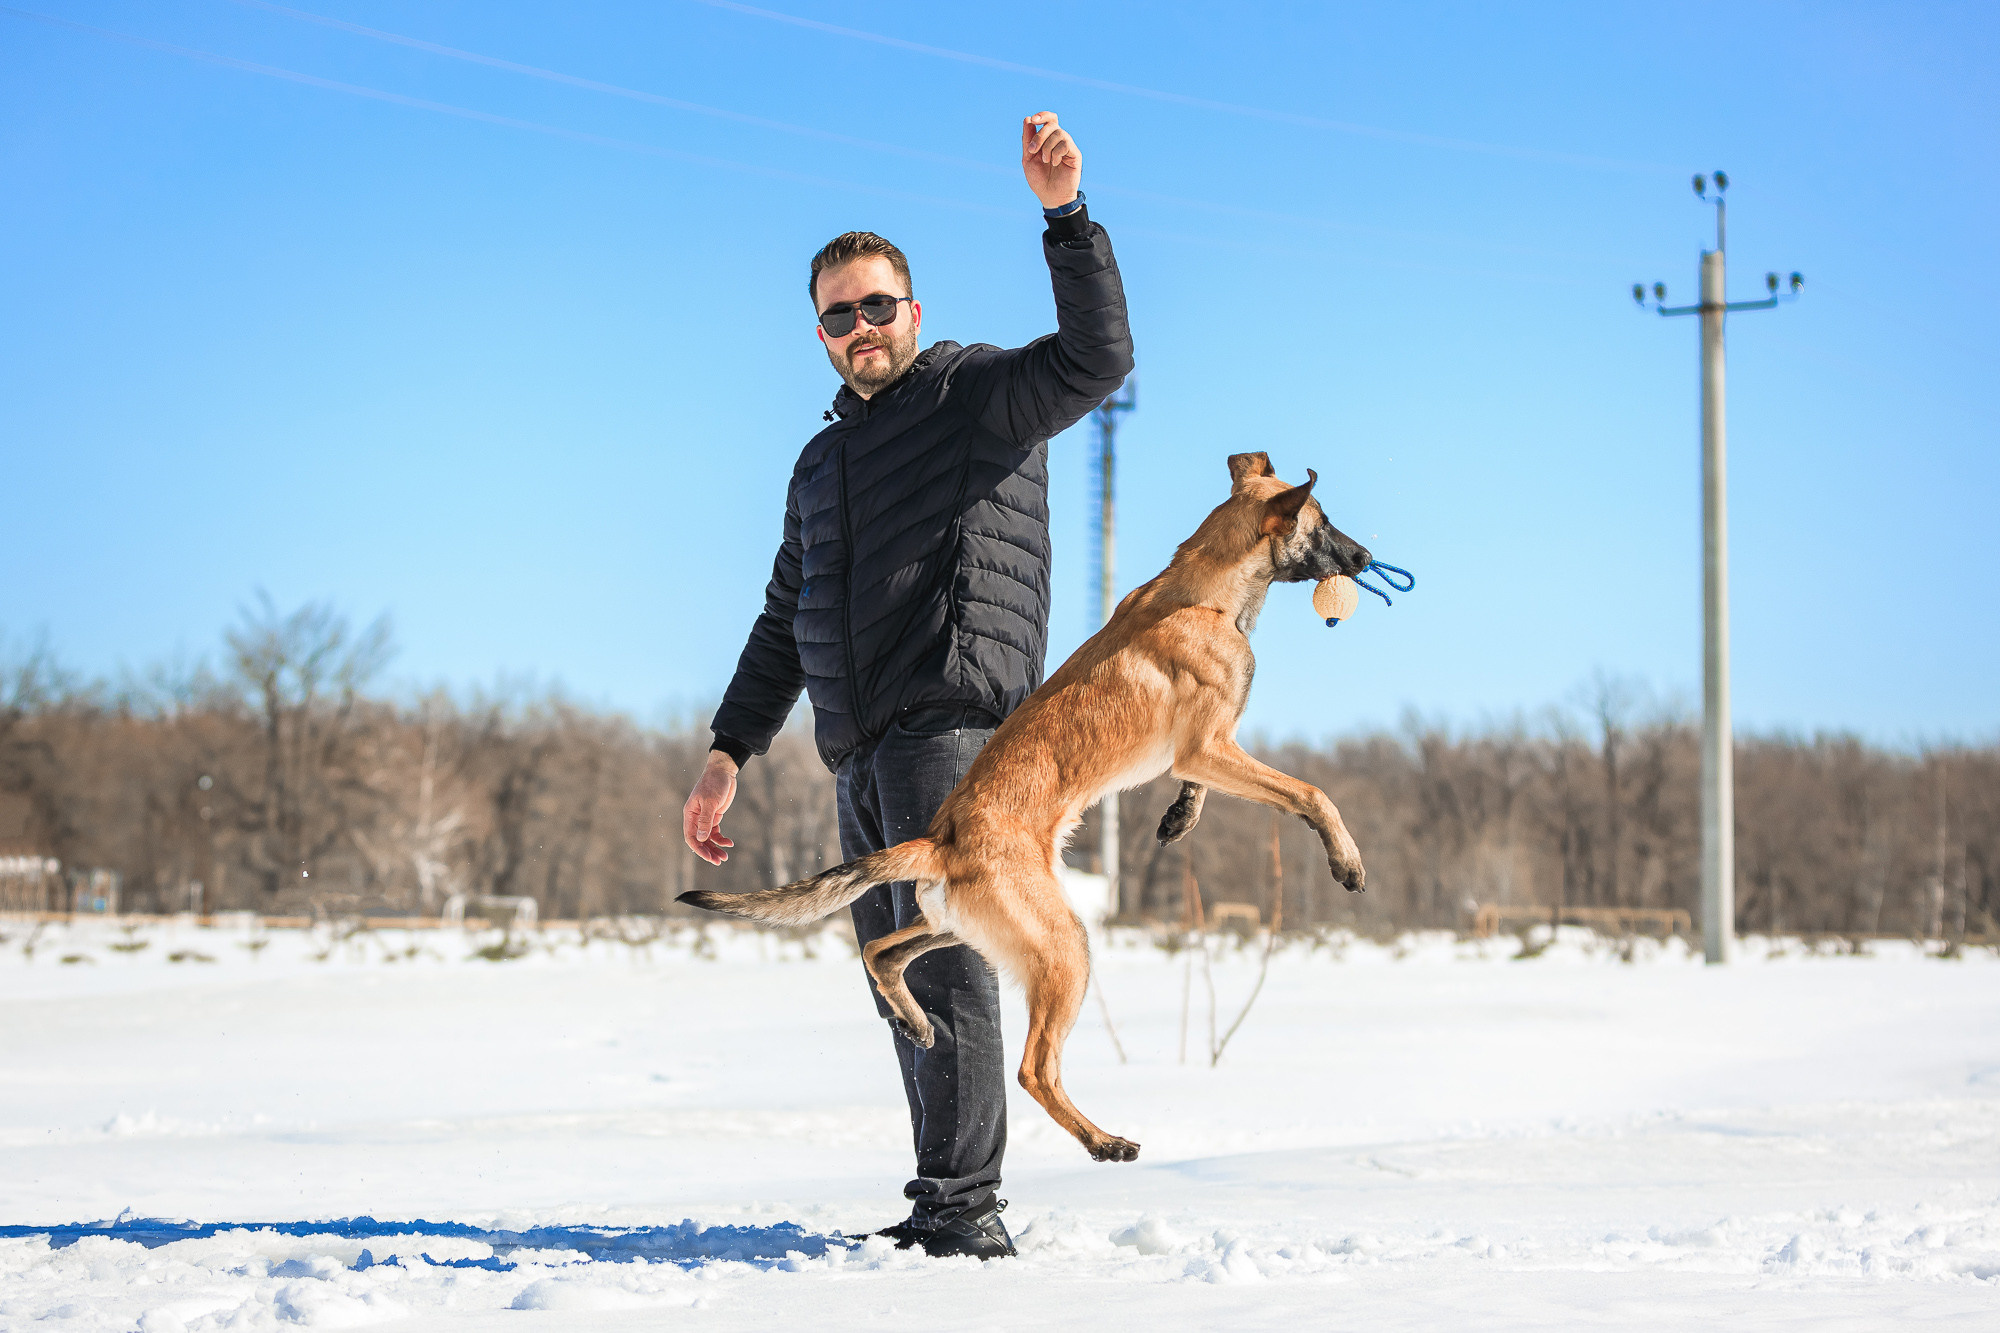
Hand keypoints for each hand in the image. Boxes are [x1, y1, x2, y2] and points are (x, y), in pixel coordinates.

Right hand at [683, 750, 737, 865]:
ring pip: (708, 838)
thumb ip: (705, 820)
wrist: (723, 772)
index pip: (690, 837)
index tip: (709, 857)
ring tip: (725, 857)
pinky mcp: (714, 816)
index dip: (699, 849)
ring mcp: (705, 818)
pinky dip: (722, 839)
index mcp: (690, 815)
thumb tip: (701, 838)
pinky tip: (729, 843)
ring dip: (715, 848)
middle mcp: (695, 818)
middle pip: (700, 840)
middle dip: (708, 851)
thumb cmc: (714, 784)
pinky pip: (716, 832)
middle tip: (719, 861)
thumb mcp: (710, 802)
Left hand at [1022, 112, 1080, 209]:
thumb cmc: (1039, 179)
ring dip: (1047, 146)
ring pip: (1059, 133)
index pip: (1049, 119)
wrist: (1050, 196)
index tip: (1033, 120)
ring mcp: (1068, 147)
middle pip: (1052, 124)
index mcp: (1048, 139)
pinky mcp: (1075, 154)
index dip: (1042, 115)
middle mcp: (1059, 140)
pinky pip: (1066, 144)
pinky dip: (1056, 153)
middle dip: (1039, 135)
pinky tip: (1055, 163)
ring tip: (1045, 161)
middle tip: (1032, 150)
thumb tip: (1027, 119)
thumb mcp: (1028, 158)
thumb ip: (1027, 140)